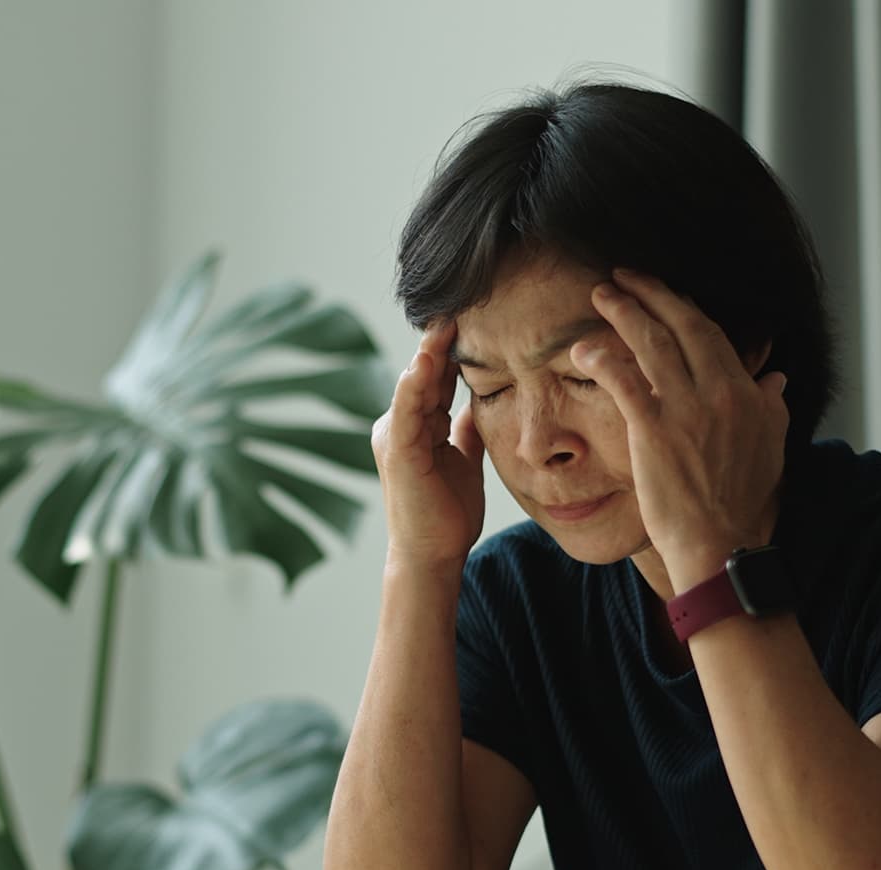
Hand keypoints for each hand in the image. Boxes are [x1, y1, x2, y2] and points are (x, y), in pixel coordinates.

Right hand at [370, 320, 486, 571]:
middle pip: (426, 374)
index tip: (479, 316)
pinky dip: (414, 386)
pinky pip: (405, 411)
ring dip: (429, 353)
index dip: (456, 349)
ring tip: (446, 321)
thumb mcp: (465, 458)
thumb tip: (484, 398)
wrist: (432, 556)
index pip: (439, 377)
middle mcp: (401, 424)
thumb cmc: (448, 514)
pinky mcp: (397, 452)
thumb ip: (467, 428)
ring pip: (414, 385)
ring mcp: (396, 436)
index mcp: (418, 425)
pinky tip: (427, 361)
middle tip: (463, 302)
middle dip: (443, 341)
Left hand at [577, 268, 789, 587]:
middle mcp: (719, 391)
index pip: (711, 334)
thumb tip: (775, 377)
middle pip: (681, 325)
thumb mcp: (770, 449)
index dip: (683, 308)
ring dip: (624, 312)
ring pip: (651, 343)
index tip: (664, 294)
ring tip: (602, 293)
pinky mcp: (653, 429)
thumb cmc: (741, 502)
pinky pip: (624, 381)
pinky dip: (603, 359)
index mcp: (746, 392)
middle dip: (651, 293)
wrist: (720, 543)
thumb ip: (771, 407)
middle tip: (625, 276)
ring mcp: (686, 408)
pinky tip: (583, 347)